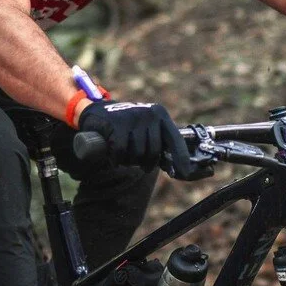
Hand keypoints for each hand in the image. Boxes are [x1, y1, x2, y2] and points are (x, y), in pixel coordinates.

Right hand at [77, 99, 191, 174]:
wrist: (99, 112)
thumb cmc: (128, 126)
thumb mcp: (147, 128)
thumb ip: (160, 143)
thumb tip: (179, 168)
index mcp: (160, 115)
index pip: (176, 139)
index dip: (181, 158)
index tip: (186, 173)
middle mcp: (149, 114)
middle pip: (153, 152)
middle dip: (144, 161)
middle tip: (135, 159)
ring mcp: (133, 117)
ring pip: (137, 154)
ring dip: (129, 160)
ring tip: (123, 152)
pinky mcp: (117, 124)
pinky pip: (122, 152)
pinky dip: (116, 158)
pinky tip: (113, 153)